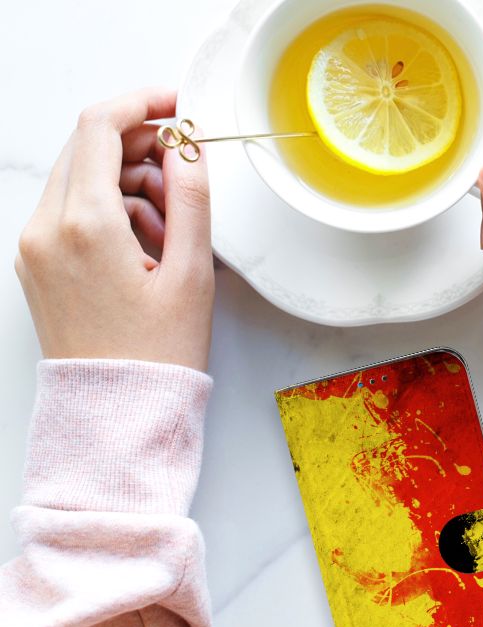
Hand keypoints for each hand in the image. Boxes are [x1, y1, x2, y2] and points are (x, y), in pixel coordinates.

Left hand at [15, 88, 213, 371]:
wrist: (117, 412)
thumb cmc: (157, 354)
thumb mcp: (192, 273)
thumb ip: (192, 198)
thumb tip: (188, 147)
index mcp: (85, 225)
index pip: (101, 127)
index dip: (143, 103)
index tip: (177, 105)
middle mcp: (47, 229)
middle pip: (88, 147)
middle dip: (141, 147)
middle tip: (185, 173)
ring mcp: (35, 246)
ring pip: (81, 178)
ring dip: (129, 182)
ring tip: (173, 228)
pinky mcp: (37, 263)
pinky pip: (72, 210)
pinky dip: (111, 210)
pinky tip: (147, 244)